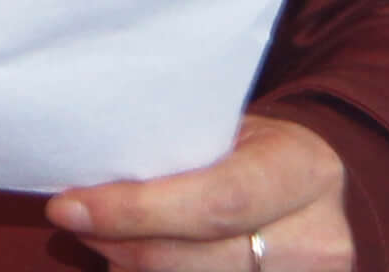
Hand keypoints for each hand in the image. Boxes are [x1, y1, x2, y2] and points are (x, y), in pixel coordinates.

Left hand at [48, 115, 349, 269]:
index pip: (215, 202)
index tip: (70, 207)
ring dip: (132, 268)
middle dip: (122, 244)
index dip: (136, 212)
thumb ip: (176, 154)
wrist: (315, 184)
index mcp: (303, 171)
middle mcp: (318, 238)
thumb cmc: (256, 149)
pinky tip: (131, 262)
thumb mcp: (231, 131)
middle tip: (74, 222)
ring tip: (103, 240)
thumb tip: (86, 176)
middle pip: (198, 261)